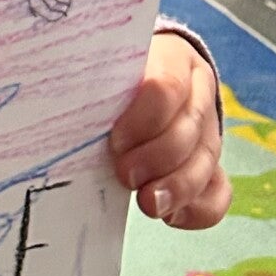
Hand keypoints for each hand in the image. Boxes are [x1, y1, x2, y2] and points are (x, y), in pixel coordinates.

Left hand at [108, 33, 228, 227]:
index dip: (143, 118)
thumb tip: (56, 99)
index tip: (115, 141)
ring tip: (148, 204)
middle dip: (158, 158)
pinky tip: (171, 216)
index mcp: (171, 59)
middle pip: (189, 128)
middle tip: (125, 175)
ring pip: (206, 160)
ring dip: (178, 187)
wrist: (138, 80)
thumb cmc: (111, 77)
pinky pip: (218, 192)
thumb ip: (90, 84)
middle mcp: (197, 93)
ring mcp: (208, 130)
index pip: (166, 86)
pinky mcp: (210, 165)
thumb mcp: (102, 70)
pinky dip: (198, 208)